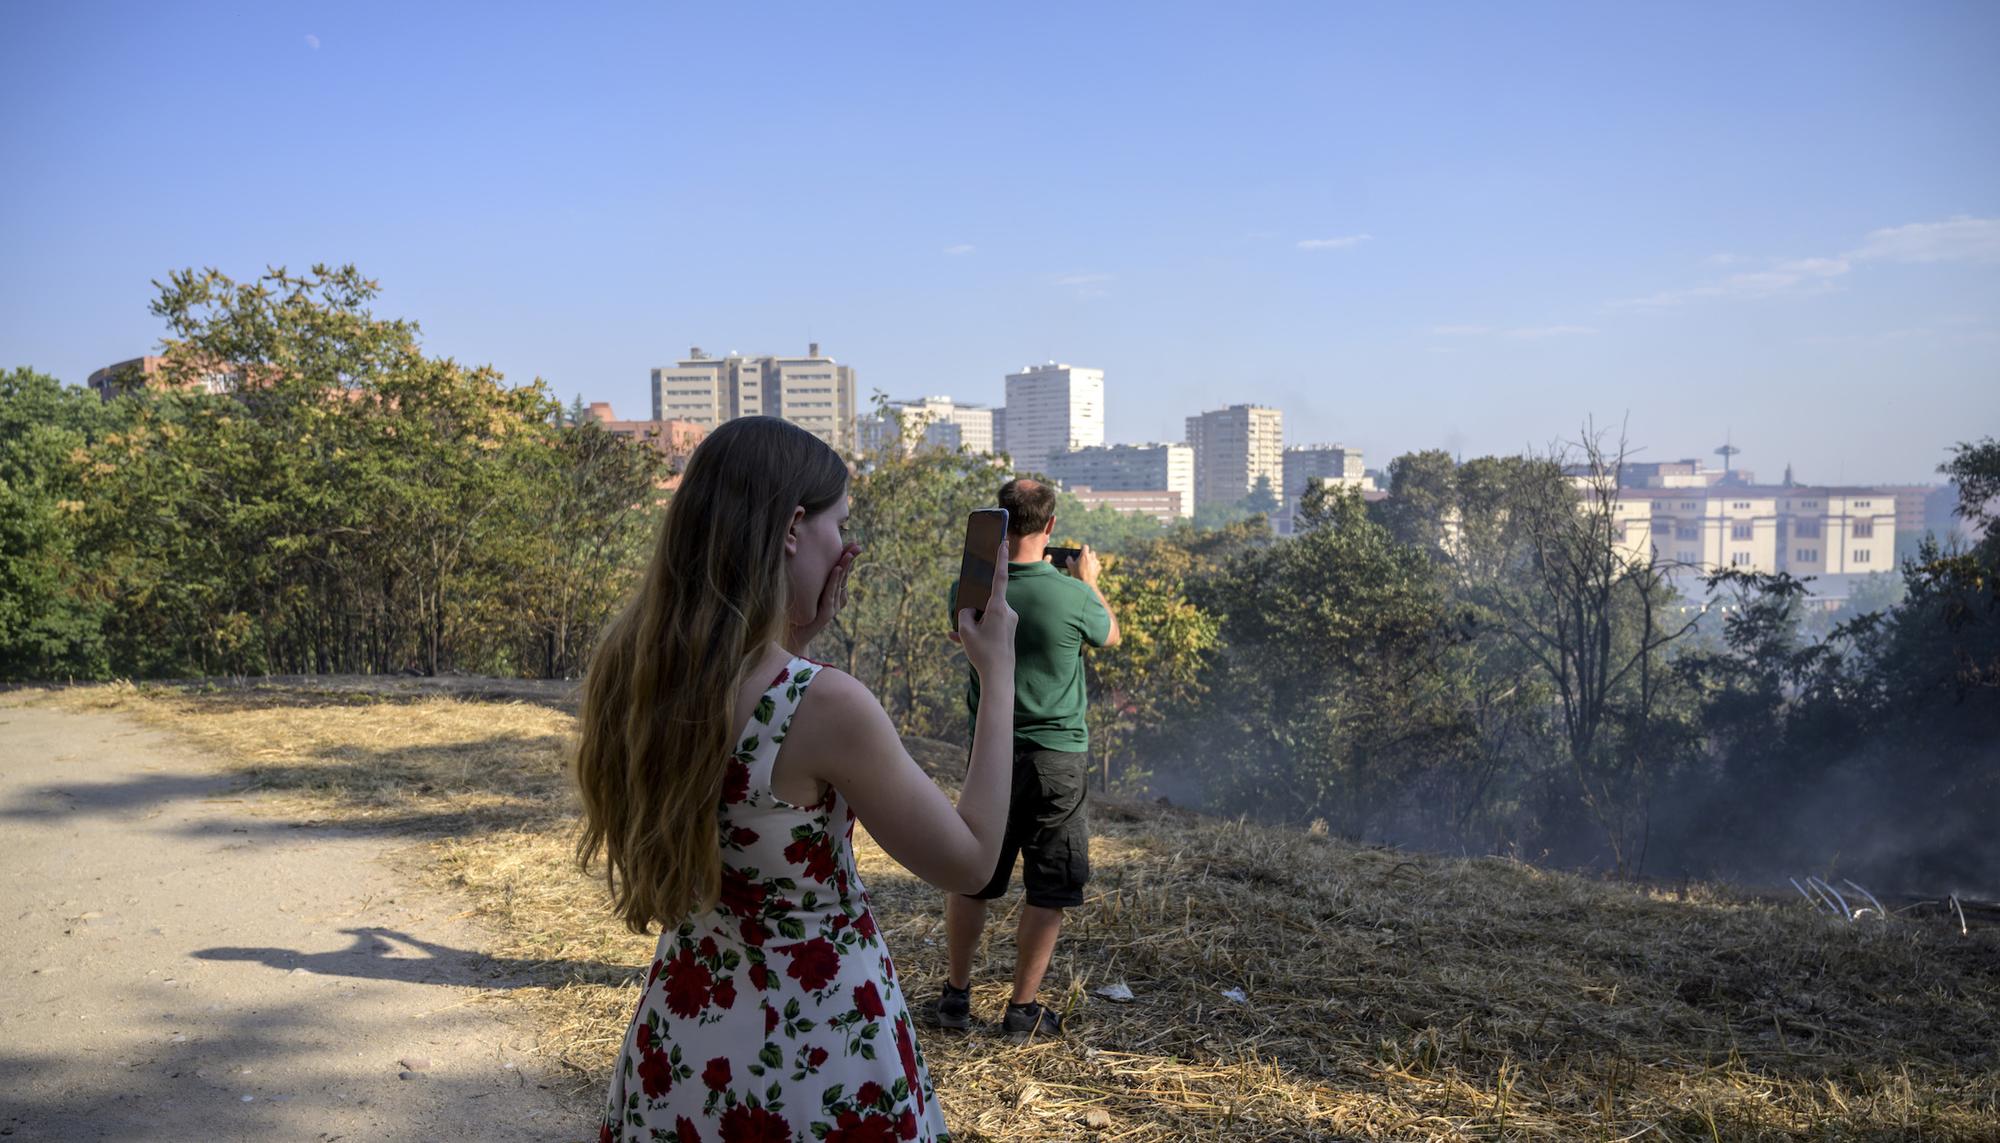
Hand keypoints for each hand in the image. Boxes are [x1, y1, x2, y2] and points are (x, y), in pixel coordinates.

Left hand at [790, 542, 859, 651]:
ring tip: (848, 553)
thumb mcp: (804, 591)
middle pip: (845, 576)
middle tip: (857, 546)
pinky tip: (837, 569)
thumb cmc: (794, 612)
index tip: (854, 543)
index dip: (848, 558)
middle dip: (850, 559)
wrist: (791, 636)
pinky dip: (834, 581)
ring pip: (839, 583)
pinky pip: (831, 593)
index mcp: (835, 593)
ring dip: (844, 567)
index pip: (843, 572)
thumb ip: (809, 578)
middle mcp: (837, 599)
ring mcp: (833, 607)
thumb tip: (801, 553)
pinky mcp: (826, 613)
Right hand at [955, 537, 1016, 680]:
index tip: (1003, 543)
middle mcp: (1007, 611)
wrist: (999, 676)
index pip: (1000, 578)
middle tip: (968, 629)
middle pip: (987, 601)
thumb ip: (965, 614)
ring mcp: (1010, 620)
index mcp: (998, 608)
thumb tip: (969, 609)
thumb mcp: (966, 631)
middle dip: (974, 611)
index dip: (1000, 559)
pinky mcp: (1009, 629)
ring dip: (975, 623)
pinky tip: (964, 641)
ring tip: (964, 640)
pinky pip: (991, 624)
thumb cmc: (983, 653)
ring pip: (988, 614)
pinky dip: (979, 630)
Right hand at [1069, 544, 1102, 586]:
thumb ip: (1069, 560)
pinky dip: (1095, 566)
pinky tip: (1091, 571)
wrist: (1086, 583)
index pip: (1085, 546)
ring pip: (1095, 558)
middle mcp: (1092, 557)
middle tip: (1084, 560)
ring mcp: (1096, 562)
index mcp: (1084, 555)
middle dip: (1088, 555)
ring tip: (1087, 566)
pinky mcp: (1099, 568)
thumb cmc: (1078, 574)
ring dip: (1092, 561)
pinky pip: (1097, 565)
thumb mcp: (1070, 566)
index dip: (1083, 548)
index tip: (1081, 551)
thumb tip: (1069, 558)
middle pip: (1091, 552)